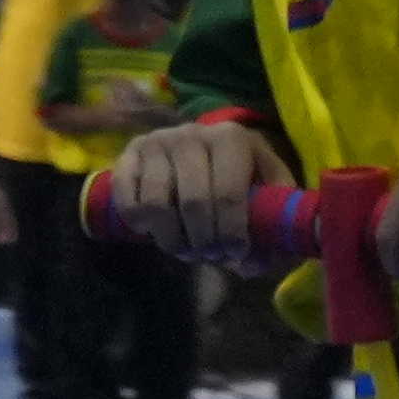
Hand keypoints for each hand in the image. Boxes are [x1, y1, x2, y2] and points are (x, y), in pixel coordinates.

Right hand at [108, 116, 282, 260]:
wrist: (205, 148)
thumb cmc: (242, 173)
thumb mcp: (269, 187)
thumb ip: (271, 222)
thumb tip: (252, 264)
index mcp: (230, 137)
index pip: (228, 193)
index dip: (232, 232)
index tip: (235, 253)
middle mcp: (191, 134)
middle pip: (193, 203)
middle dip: (204, 242)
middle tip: (211, 257)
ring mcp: (156, 142)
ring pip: (156, 205)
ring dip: (172, 240)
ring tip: (186, 250)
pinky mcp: (129, 155)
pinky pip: (127, 199)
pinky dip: (139, 224)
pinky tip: (153, 231)